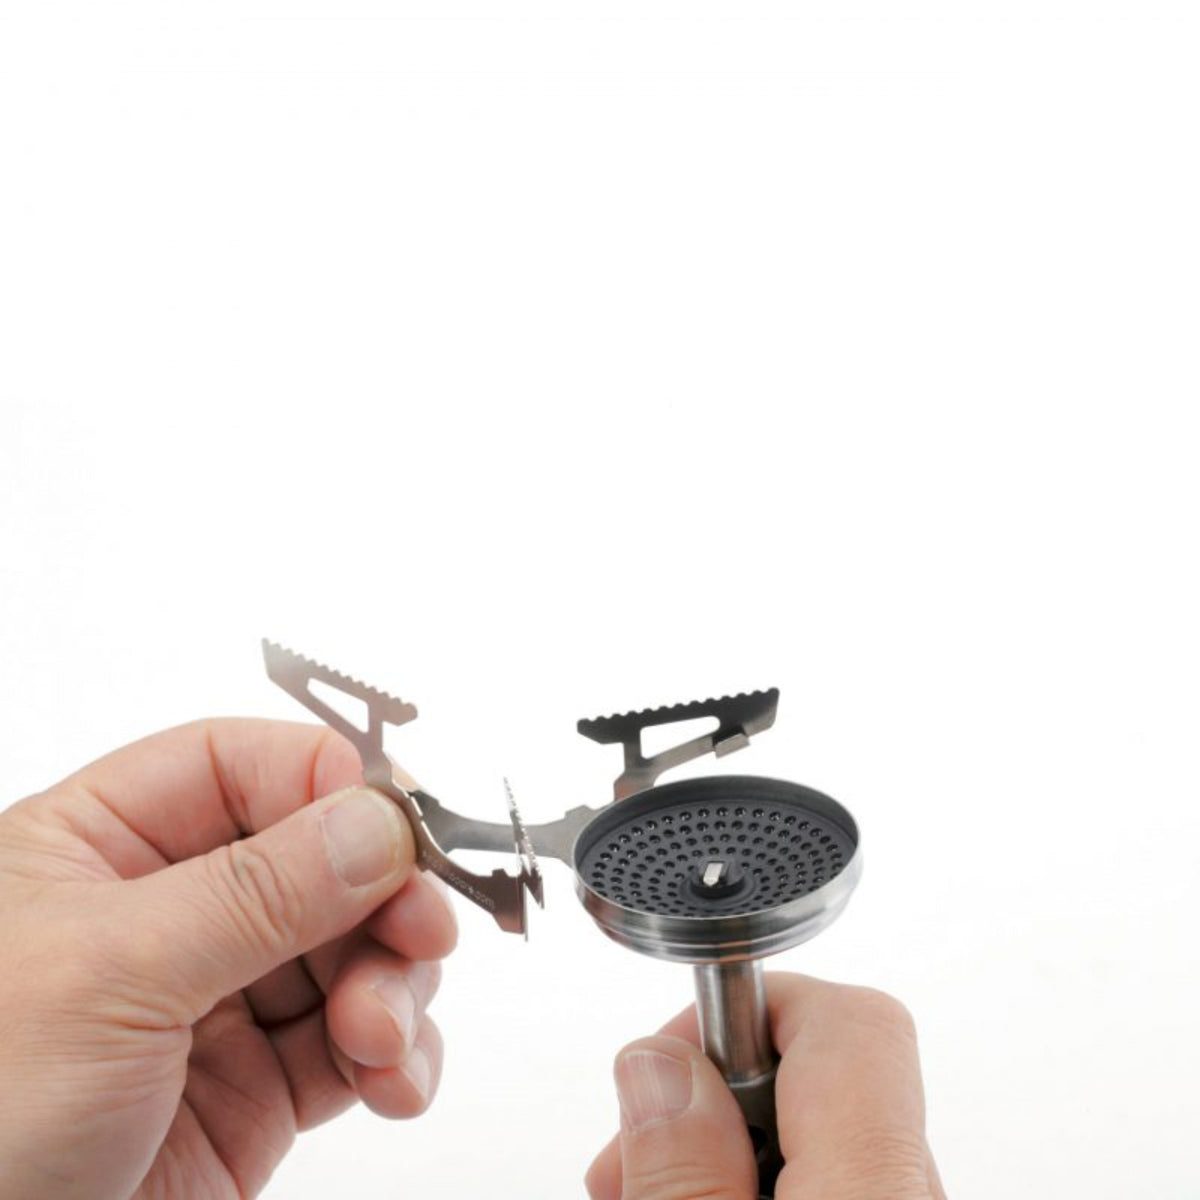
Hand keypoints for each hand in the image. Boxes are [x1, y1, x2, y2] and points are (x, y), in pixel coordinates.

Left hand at [0, 719, 455, 1199]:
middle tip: (422, 934)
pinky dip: (395, 1057)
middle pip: (317, 859)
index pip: (236, 766)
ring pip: (352, 951)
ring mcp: (215, 1002)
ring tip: (382, 1039)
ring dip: (395, 986)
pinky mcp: (253, 1089)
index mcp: (99, 848)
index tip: (393, 827)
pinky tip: (393, 1081)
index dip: (325, 782)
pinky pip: (354, 1045)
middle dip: (382, 899)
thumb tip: (376, 823)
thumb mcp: (111, 977)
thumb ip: (257, 893)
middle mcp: (163, 914)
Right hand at [586, 973, 945, 1199]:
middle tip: (632, 1162)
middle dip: (711, 1095)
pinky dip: (760, 1185)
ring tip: (649, 1193)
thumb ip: (683, 1173)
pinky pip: (836, 1180)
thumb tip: (660, 1065)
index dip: (748, 1007)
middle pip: (825, 1078)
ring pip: (823, 1136)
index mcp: (878, 1190)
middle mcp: (915, 1198)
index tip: (673, 1057)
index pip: (851, 1021)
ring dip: (723, 1148)